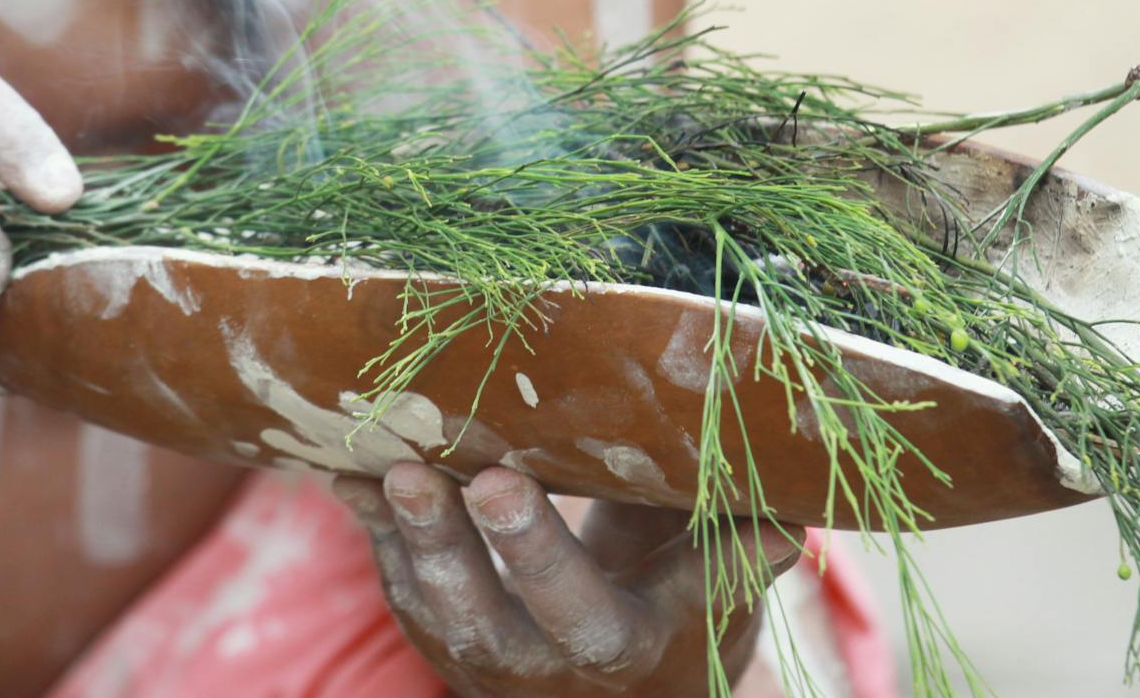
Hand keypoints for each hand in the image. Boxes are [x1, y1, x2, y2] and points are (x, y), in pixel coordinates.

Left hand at [335, 462, 802, 696]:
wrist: (621, 690)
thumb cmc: (683, 618)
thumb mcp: (719, 594)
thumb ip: (737, 551)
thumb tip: (791, 503)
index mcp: (620, 646)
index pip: (577, 608)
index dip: (533, 549)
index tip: (497, 479)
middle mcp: (540, 664)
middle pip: (482, 616)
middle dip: (445, 543)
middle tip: (413, 472)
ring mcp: (481, 653)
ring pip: (429, 605)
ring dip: (397, 535)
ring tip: (374, 464)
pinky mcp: (440, 630)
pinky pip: (398, 585)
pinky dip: (371, 530)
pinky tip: (348, 471)